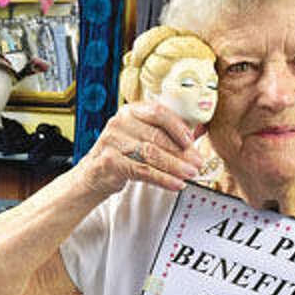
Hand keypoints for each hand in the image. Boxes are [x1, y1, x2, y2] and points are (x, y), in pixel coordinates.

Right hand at [77, 101, 205, 196]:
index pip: (158, 112)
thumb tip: (200, 130)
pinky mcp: (109, 162)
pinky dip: (163, 179)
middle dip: (181, 152)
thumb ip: (167, 133)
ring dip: (175, 166)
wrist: (93, 175)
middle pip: (156, 136)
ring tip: (190, 174)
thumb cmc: (122, 154)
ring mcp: (112, 142)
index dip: (178, 127)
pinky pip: (142, 171)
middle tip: (197, 163)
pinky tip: (176, 184)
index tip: (191, 141)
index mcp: (130, 111)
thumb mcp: (141, 138)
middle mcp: (119, 122)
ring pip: (151, 154)